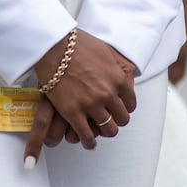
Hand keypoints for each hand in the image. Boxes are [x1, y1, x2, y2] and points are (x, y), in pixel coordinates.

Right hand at [23, 29, 135, 167]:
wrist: (55, 46)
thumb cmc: (78, 44)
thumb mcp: (107, 51)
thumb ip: (118, 67)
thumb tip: (127, 76)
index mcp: (118, 78)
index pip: (131, 104)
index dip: (125, 107)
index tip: (119, 108)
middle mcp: (108, 93)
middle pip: (121, 119)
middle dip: (116, 119)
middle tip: (109, 118)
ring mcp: (91, 104)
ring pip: (108, 130)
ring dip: (104, 131)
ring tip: (99, 129)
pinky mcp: (73, 112)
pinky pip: (87, 136)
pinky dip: (89, 142)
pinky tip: (88, 141)